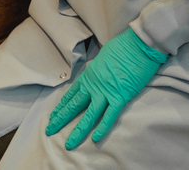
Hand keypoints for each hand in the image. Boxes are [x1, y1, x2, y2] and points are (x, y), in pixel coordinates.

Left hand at [45, 28, 167, 149]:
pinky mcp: (121, 97)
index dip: (62, 105)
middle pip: (75, 105)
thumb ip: (98, 69)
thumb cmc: (123, 45)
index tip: (54, 115)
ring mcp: (107, 91)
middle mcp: (95, 84)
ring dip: (78, 130)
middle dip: (61, 119)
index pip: (72, 93)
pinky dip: (103, 127)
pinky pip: (110, 115)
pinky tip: (95, 138)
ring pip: (89, 115)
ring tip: (69, 143)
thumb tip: (98, 74)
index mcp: (90, 74)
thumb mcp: (104, 55)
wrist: (139, 44)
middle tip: (50, 130)